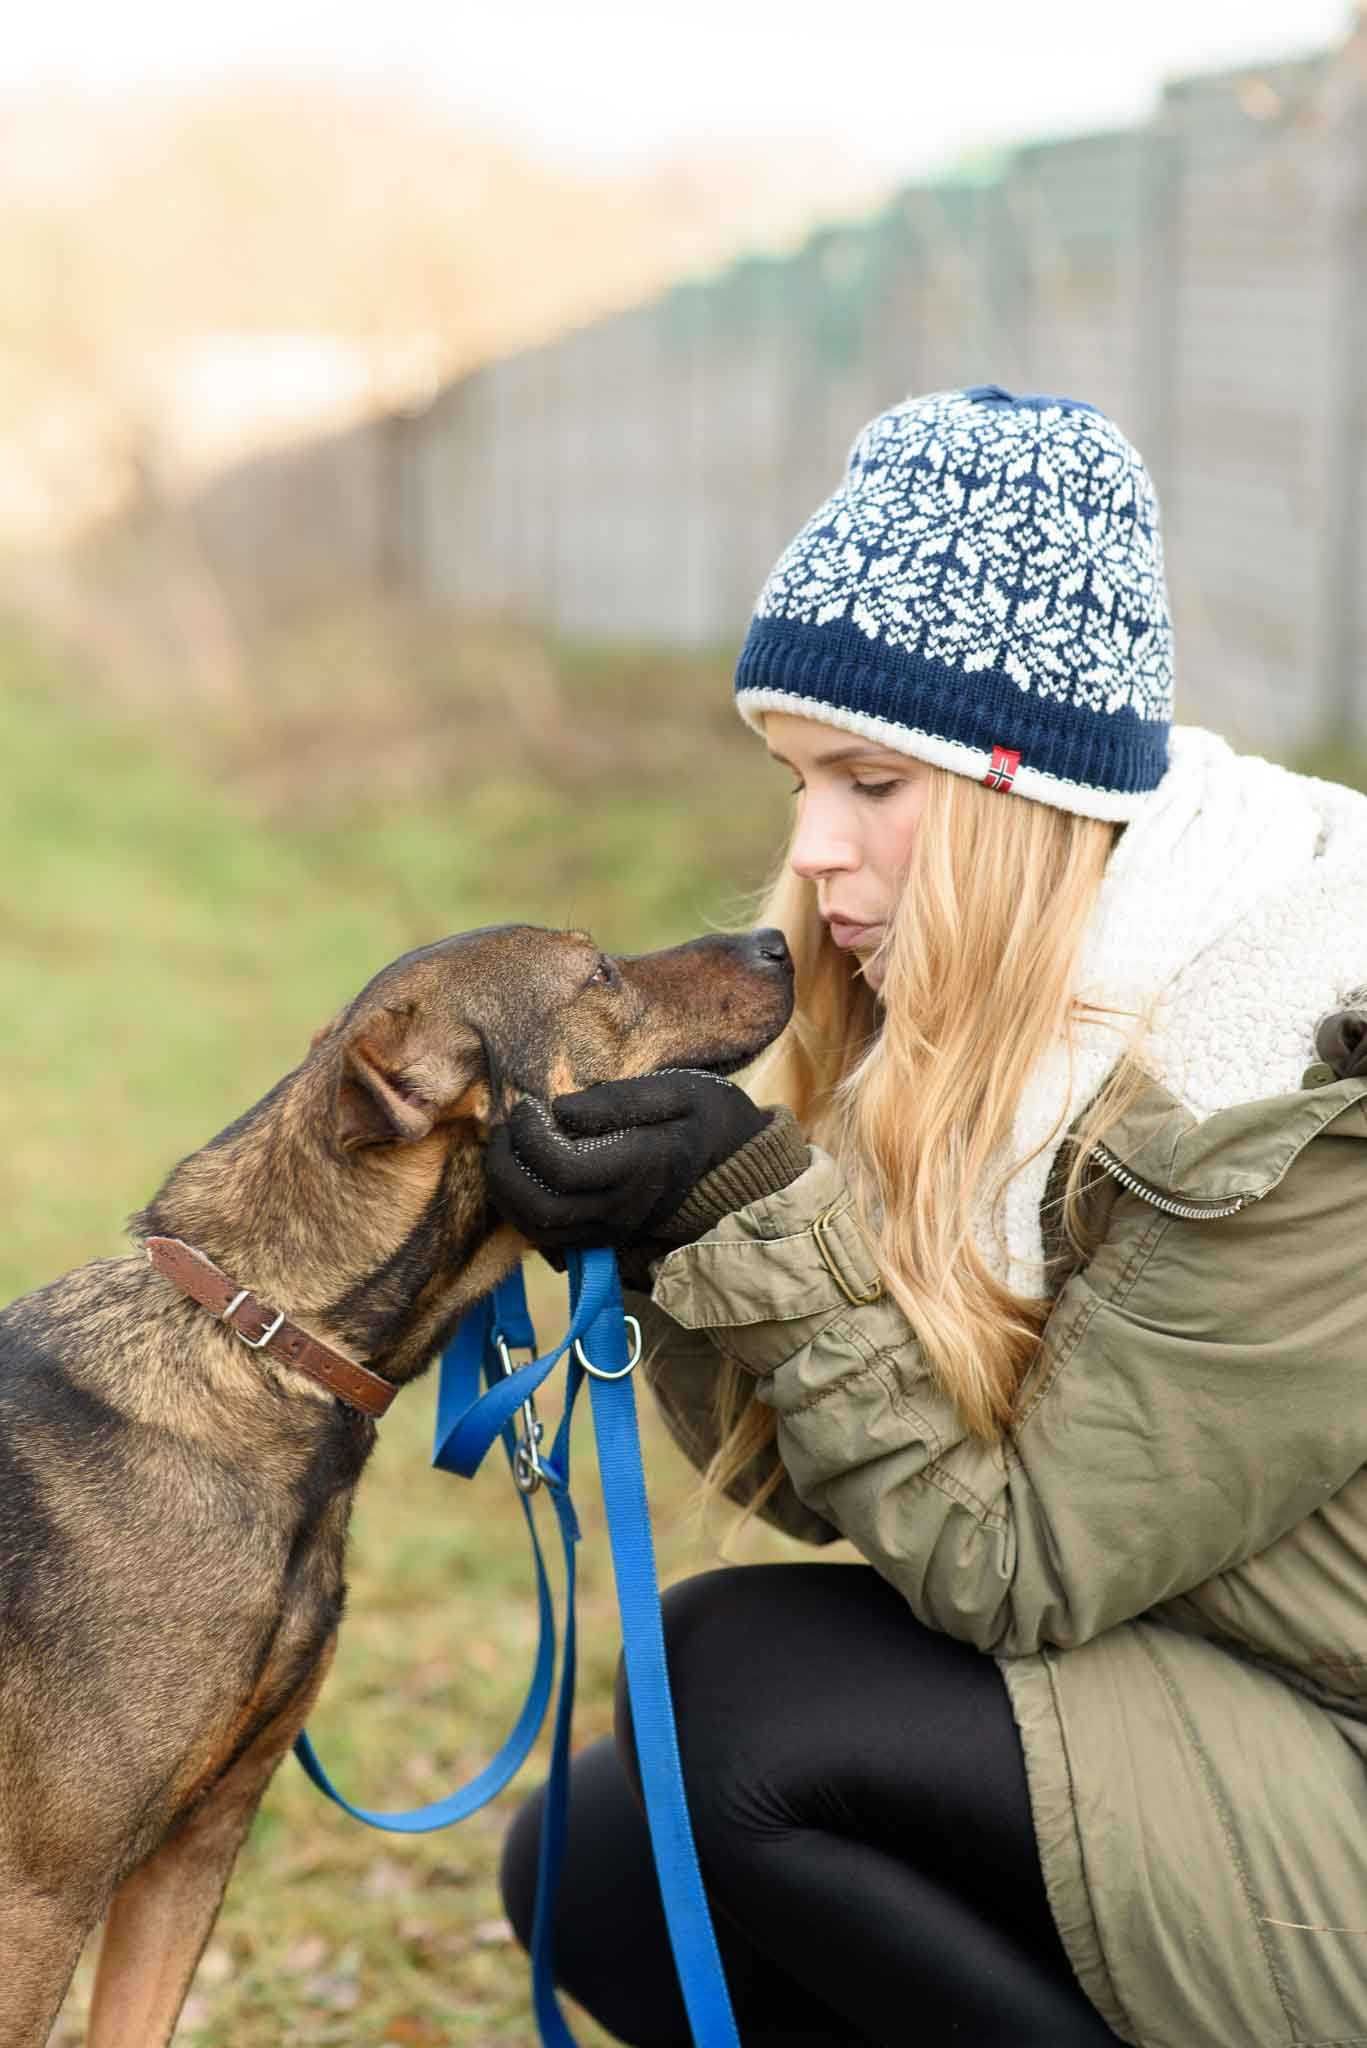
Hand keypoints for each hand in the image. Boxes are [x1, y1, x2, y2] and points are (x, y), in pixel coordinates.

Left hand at [485, 1069, 770, 1254]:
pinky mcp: (604, 1238)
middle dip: (505, 1167)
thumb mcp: (680, 1092)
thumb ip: (620, 1098)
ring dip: (507, 1192)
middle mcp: (619, 1208)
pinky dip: (523, 1212)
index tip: (531, 1105)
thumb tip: (560, 1110)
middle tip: (505, 1130)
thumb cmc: (711, 1122)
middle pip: (538, 1207)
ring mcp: (611, 1230)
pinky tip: (526, 1177)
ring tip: (509, 1150)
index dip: (530, 1135)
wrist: (743, 1175)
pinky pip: (548, 1240)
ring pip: (537, 1230)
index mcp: (638, 1168)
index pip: (560, 1166)